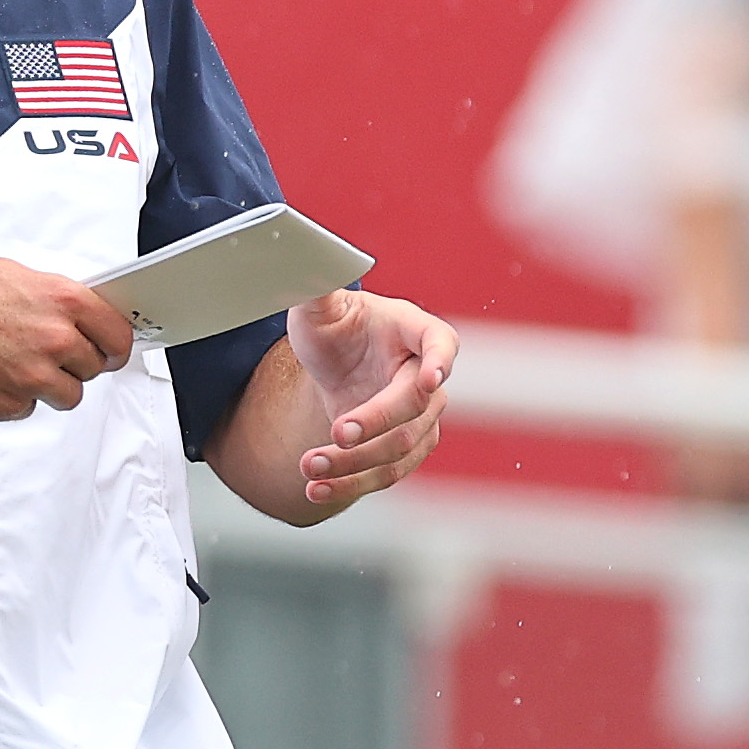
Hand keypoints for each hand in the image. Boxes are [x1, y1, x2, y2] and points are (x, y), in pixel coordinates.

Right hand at [0, 250, 138, 420]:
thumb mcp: (7, 275)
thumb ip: (48, 300)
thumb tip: (71, 315)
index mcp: (59, 300)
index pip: (118, 334)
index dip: (116, 345)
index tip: (112, 350)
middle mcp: (51, 339)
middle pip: (92, 368)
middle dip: (73, 363)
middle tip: (44, 353)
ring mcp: (30, 376)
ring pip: (65, 395)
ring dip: (45, 384)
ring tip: (10, 364)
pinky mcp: (5, 405)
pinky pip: (24, 409)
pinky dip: (10, 397)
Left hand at [284, 288, 453, 511]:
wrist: (334, 364)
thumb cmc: (334, 326)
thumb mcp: (317, 306)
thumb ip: (317, 286)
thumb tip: (306, 258)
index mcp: (416, 332)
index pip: (441, 344)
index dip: (439, 360)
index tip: (432, 378)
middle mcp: (427, 378)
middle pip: (414, 408)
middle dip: (377, 424)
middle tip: (337, 434)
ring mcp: (420, 418)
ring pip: (399, 449)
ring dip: (356, 464)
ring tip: (309, 469)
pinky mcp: (401, 449)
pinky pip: (383, 473)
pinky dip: (350, 485)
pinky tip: (314, 490)